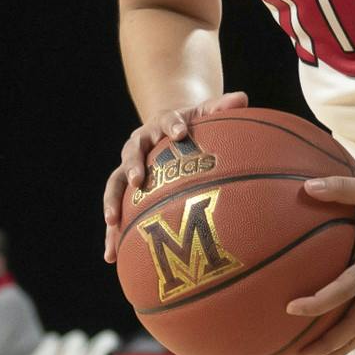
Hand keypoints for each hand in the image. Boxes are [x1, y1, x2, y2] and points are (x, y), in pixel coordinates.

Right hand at [103, 91, 248, 260]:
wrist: (170, 127)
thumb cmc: (193, 123)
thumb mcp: (207, 112)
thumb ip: (222, 107)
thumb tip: (242, 98)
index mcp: (161, 124)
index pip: (166, 120)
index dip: (172, 124)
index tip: (181, 131)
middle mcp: (139, 145)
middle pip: (131, 152)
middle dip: (133, 165)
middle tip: (137, 179)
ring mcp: (129, 168)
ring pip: (115, 184)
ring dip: (112, 203)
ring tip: (112, 223)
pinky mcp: (126, 190)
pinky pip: (118, 211)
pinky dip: (114, 233)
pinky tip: (111, 256)